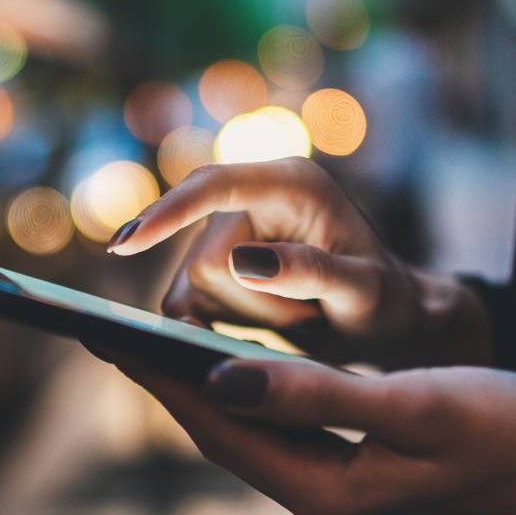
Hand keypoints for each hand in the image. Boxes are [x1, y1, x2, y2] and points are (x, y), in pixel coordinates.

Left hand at [87, 343, 515, 514]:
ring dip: (191, 385)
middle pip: (217, 432)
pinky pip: (273, 427)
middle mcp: (320, 497)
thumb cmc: (514, 431)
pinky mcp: (352, 468)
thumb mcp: (418, 406)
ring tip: (142, 341)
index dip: (157, 378)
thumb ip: (316, 395)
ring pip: (242, 430)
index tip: (102, 334)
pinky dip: (237, 391)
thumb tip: (220, 380)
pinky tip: (219, 365)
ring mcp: (335, 487)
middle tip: (99, 331)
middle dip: (157, 380)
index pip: (218, 427)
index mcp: (328, 491)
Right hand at [106, 157, 490, 368]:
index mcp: (290, 183)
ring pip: (190, 290)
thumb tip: (240, 260)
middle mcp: (251, 197)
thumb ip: (310, 272)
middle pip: (202, 261)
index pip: (212, 185)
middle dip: (250, 304)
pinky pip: (183, 305)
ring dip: (241, 318)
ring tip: (297, 316)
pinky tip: (258, 331)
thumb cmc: (388, 301)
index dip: (167, 213)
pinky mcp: (211, 264)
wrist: (388, 319)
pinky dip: (215, 326)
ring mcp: (227, 231)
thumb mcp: (365, 292)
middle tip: (309, 313)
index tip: (127, 244)